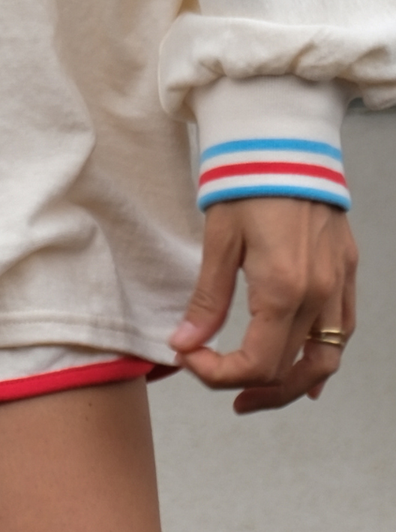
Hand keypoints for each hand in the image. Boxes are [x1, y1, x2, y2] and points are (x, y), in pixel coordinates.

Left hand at [168, 197, 357, 413]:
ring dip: (291, 384)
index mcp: (284, 289)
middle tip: (212, 379)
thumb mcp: (219, 240)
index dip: (218, 374)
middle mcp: (319, 295)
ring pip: (325, 361)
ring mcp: (339, 285)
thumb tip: (184, 343)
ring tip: (255, 390)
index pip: (257, 363)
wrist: (286, 141)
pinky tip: (301, 366)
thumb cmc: (248, 183)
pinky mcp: (347, 271)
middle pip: (289, 370)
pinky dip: (322, 358)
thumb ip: (207, 299)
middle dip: (248, 384)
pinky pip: (341, 332)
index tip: (189, 358)